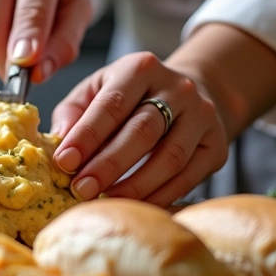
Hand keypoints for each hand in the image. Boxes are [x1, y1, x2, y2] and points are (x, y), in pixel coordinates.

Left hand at [49, 23, 275, 207]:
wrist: (187, 94)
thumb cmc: (129, 97)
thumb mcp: (96, 90)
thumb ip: (74, 112)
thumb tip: (59, 141)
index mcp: (140, 67)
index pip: (112, 104)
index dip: (87, 136)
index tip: (64, 162)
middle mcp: (176, 87)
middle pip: (143, 131)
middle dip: (109, 164)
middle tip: (81, 189)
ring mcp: (202, 116)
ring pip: (170, 157)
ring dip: (135, 185)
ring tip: (106, 202)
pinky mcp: (216, 146)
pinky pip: (188, 177)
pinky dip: (160, 196)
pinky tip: (136, 208)